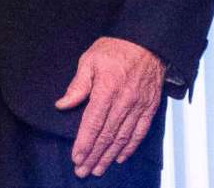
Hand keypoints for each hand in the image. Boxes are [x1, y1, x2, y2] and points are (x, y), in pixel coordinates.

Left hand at [54, 36, 163, 177]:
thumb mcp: (90, 60)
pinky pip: (140, 132)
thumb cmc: (116, 49)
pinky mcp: (150, 107)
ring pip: (123, 138)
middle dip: (93, 156)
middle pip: (107, 135)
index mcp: (106, 90)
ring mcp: (138, 106)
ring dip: (109, 156)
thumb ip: (77, 85)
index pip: (93, 124)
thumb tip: (62, 104)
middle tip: (83, 171)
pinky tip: (121, 157)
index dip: (84, 144)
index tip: (76, 158)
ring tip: (98, 169)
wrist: (148, 41)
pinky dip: (130, 147)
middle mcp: (124, 101)